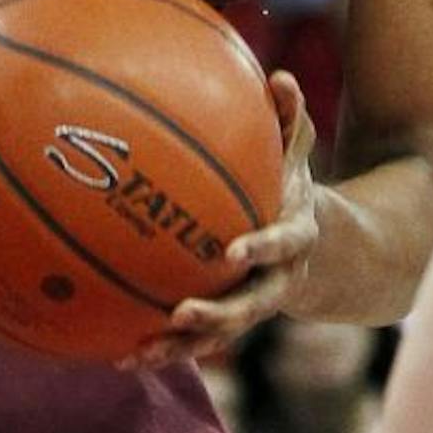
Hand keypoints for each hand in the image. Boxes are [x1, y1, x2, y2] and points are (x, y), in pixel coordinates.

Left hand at [125, 71, 319, 368]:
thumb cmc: (289, 189)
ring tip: (138, 353)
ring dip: (180, 346)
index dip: (262, 249)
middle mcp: (274, 282)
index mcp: (293, 241)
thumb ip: (289, 120)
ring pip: (217, 336)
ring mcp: (251, 308)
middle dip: (217, 314)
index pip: (282, 247)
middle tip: (181, 312)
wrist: (316, 249)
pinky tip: (117, 355)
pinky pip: (193, 342)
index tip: (233, 251)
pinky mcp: (226, 323)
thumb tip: (280, 77)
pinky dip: (161, 348)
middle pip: (249, 307)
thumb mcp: (296, 156)